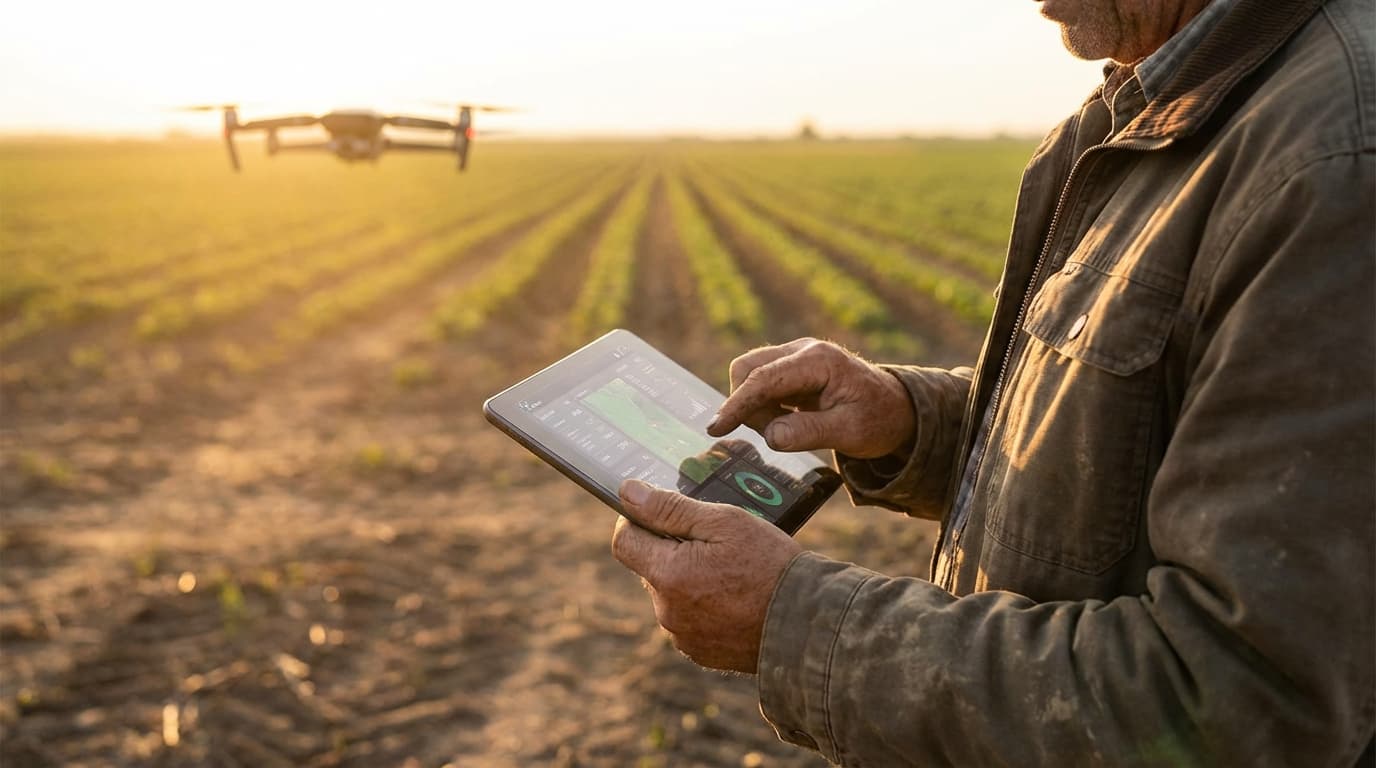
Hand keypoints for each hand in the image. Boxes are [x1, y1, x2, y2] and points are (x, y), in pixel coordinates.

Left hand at [611, 479, 801, 672]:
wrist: (807, 624)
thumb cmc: (770, 566)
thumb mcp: (725, 523)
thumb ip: (671, 509)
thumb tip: (627, 492)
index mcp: (668, 575)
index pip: (624, 541)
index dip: (638, 521)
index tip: (664, 515)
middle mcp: (667, 610)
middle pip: (649, 567)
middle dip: (671, 550)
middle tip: (715, 544)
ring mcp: (682, 636)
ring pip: (670, 594)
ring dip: (688, 579)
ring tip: (732, 573)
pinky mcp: (699, 652)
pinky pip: (688, 620)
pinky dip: (703, 606)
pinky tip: (735, 598)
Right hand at [707, 338, 915, 458]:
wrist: (898, 410)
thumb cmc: (878, 420)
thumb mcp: (850, 433)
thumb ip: (808, 433)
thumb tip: (771, 437)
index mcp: (819, 360)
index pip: (764, 379)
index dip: (737, 405)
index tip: (716, 429)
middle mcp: (803, 350)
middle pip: (748, 369)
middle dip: (748, 405)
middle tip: (776, 434)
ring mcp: (796, 356)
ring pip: (750, 376)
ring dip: (756, 408)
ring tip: (789, 428)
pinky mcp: (792, 369)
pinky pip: (761, 384)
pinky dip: (764, 406)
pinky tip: (790, 420)